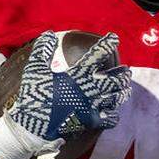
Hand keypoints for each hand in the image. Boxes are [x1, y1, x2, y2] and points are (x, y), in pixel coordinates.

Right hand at [2, 31, 130, 155]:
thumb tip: (49, 34)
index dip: (107, 44)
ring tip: (125, 88)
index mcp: (76, 75)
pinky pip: (109, 119)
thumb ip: (42, 50)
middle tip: (126, 70)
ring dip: (122, 92)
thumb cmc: (33, 95)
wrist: (32, 124)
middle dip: (123, 74)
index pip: (96, 55)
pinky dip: (113, 115)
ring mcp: (91, 107)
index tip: (114, 38)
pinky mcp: (89, 122)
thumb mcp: (34, 68)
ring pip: (115, 98)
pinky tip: (113, 113)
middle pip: (114, 80)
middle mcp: (88, 90)